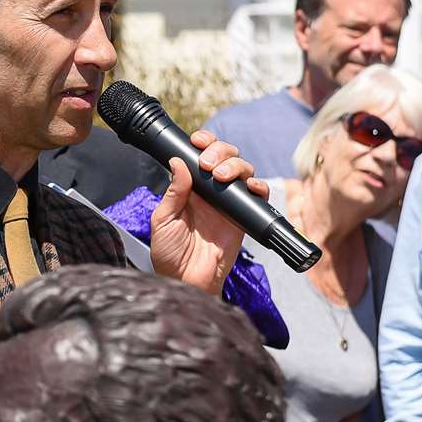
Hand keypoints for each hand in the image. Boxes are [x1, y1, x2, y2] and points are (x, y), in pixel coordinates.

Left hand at [148, 133, 263, 293]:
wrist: (186, 281)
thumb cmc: (169, 254)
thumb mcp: (163, 220)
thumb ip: (174, 191)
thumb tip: (179, 161)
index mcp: (189, 188)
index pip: (201, 156)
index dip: (204, 143)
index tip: (198, 140)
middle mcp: (211, 192)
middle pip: (225, 157)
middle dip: (220, 151)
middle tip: (208, 164)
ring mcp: (228, 203)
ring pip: (242, 171)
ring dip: (236, 165)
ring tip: (221, 175)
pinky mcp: (243, 218)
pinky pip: (257, 197)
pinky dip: (258, 187)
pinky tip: (250, 186)